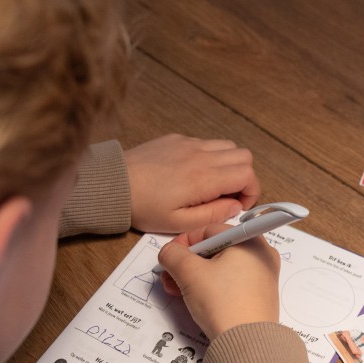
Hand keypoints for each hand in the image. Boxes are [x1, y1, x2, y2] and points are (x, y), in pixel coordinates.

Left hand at [124, 134, 260, 232]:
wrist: (113, 185)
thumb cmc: (142, 207)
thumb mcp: (179, 223)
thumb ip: (213, 215)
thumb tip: (235, 207)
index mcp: (205, 178)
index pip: (248, 175)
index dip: (251, 192)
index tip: (239, 205)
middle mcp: (201, 155)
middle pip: (244, 156)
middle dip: (244, 177)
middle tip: (228, 196)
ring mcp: (189, 143)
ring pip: (228, 146)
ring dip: (229, 165)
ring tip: (212, 185)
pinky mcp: (176, 139)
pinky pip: (205, 143)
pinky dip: (209, 157)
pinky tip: (192, 174)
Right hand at [156, 223, 279, 339]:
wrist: (247, 343)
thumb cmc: (222, 302)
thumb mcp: (189, 273)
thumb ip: (173, 255)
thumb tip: (168, 252)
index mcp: (250, 241)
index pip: (209, 231)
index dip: (184, 242)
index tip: (169, 257)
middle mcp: (261, 255)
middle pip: (215, 250)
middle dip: (187, 263)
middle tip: (169, 276)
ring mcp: (263, 277)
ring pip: (221, 269)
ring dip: (195, 277)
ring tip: (176, 290)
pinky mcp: (259, 297)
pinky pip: (231, 283)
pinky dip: (211, 287)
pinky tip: (194, 298)